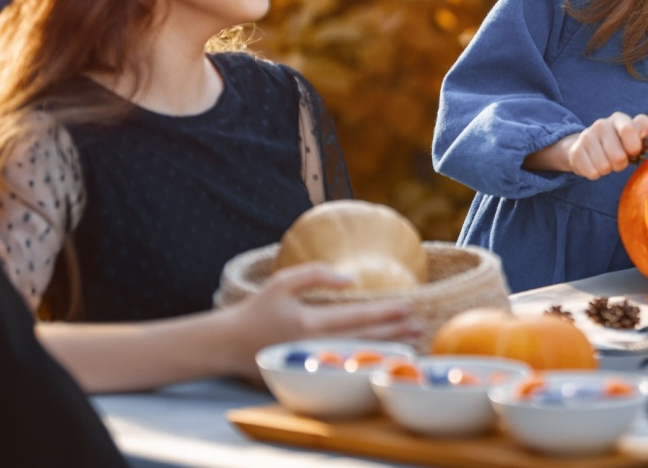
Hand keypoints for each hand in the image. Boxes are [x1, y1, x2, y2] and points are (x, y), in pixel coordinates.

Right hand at [223, 263, 419, 374]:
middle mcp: (315, 346)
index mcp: (309, 323)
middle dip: (394, 333)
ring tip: (411, 343)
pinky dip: (367, 361)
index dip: (384, 312)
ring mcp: (313, 362)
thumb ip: (315, 275)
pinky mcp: (309, 372)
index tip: (408, 307)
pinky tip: (383, 357)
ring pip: (358, 355)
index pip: (356, 318)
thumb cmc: (255, 311)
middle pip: (364, 339)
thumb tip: (349, 279)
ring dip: (386, 349)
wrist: (228, 345)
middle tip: (418, 326)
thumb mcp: (282, 283)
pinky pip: (345, 366)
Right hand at [563, 112, 647, 178]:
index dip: (634, 147)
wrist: (588, 145)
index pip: (628, 130)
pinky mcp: (575, 151)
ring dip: (608, 169)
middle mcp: (601, 124)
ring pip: (605, 167)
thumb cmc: (619, 141)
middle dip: (621, 164)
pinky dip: (596, 174)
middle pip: (618, 156)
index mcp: (618, 118)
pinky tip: (595, 164)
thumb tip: (642, 133)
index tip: (633, 152)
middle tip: (618, 160)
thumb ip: (642, 128)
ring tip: (606, 161)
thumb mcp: (633, 133)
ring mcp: (586, 137)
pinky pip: (592, 173)